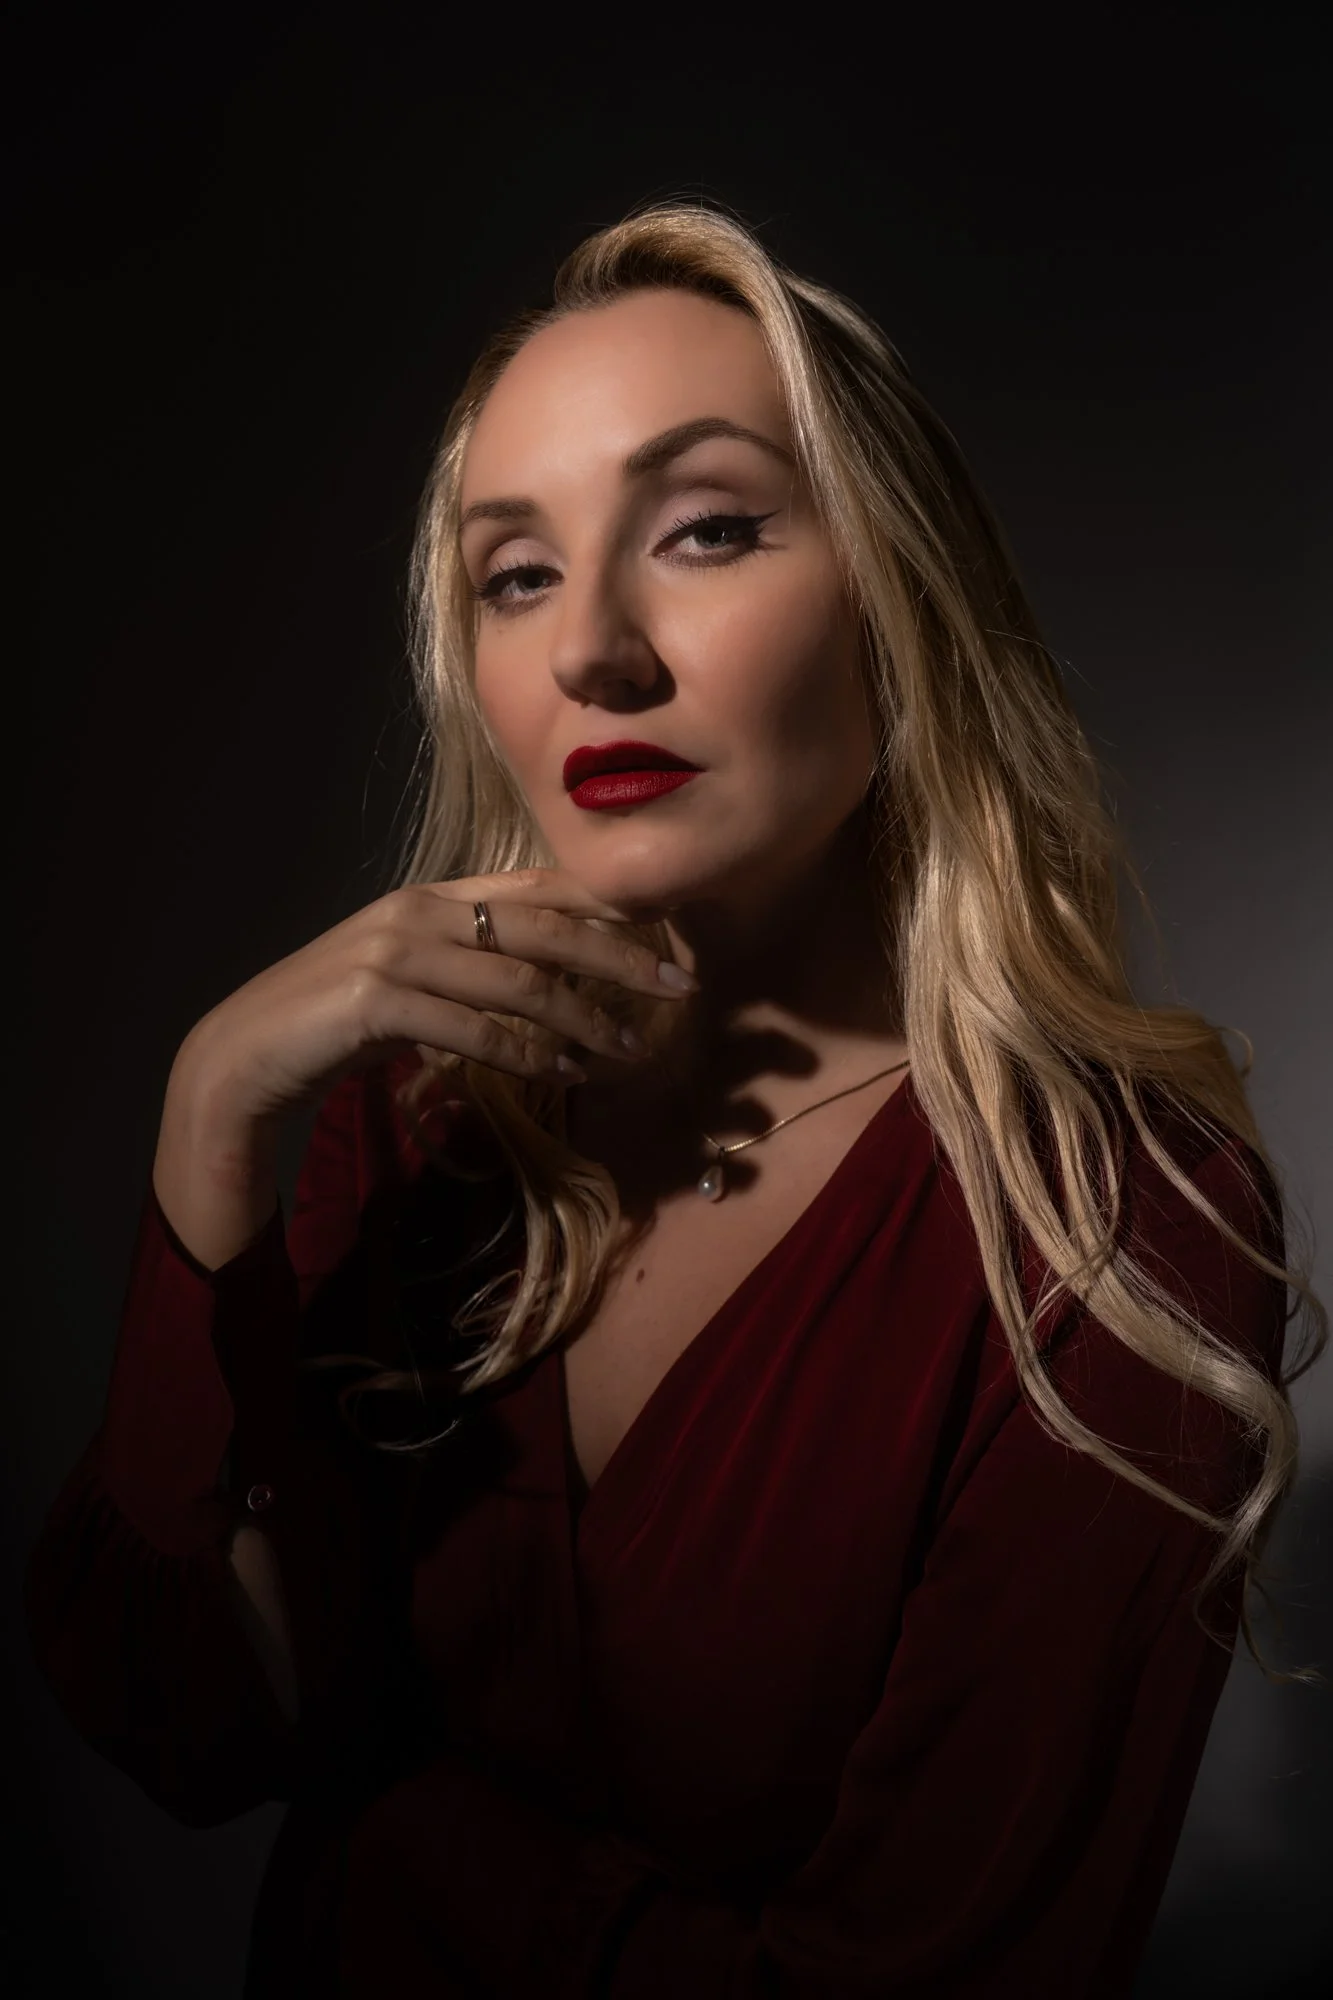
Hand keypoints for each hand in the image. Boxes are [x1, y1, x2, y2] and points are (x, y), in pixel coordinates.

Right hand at [153, 869, 692, 1268]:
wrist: (245, 1056)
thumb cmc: (338, 1025)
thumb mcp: (415, 982)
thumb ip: (476, 971)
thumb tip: (557, 987)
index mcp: (434, 898)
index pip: (538, 889)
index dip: (608, 907)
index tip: (671, 932)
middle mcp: (419, 912)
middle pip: (542, 926)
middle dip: (619, 954)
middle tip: (679, 985)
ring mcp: (394, 953)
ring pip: (515, 979)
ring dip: (583, 1016)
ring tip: (630, 1046)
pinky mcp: (374, 1002)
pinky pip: (470, 1027)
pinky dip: (524, 1050)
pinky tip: (563, 1069)